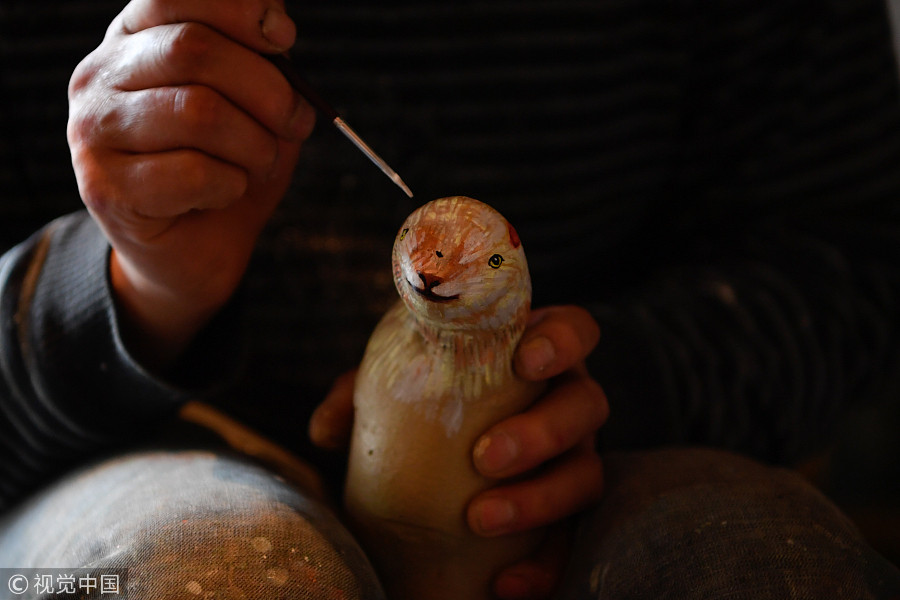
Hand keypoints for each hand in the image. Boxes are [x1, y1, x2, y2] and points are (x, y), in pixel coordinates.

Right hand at [67, 0, 314, 367]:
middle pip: (196, 50)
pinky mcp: (104, 186)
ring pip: (200, 112)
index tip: (283, 37)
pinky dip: (232, 185)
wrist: (193, 251)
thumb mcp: (254, 109)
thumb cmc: (224, 170)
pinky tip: (224, 193)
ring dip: (255, 145)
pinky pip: (194, 172)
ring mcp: (94, 130)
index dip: (238, 9)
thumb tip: (277, 28)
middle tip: (296, 122)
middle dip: (268, 90)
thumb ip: (262, 66)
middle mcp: (101, 75)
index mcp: (135, 41)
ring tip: (259, 164)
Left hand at [310, 305, 607, 598]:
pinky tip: (504, 586)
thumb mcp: (395, 380)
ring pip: (584, 475)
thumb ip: (361, 390)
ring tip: (480, 519)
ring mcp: (572, 461)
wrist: (439, 453)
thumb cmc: (427, 396)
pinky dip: (542, 566)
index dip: (562, 341)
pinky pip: (568, 544)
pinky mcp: (566, 517)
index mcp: (536, 357)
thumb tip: (326, 431)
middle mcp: (566, 405)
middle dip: (542, 431)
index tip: (525, 361)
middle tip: (485, 456)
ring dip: (538, 499)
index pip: (575, 331)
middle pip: (587, 407)